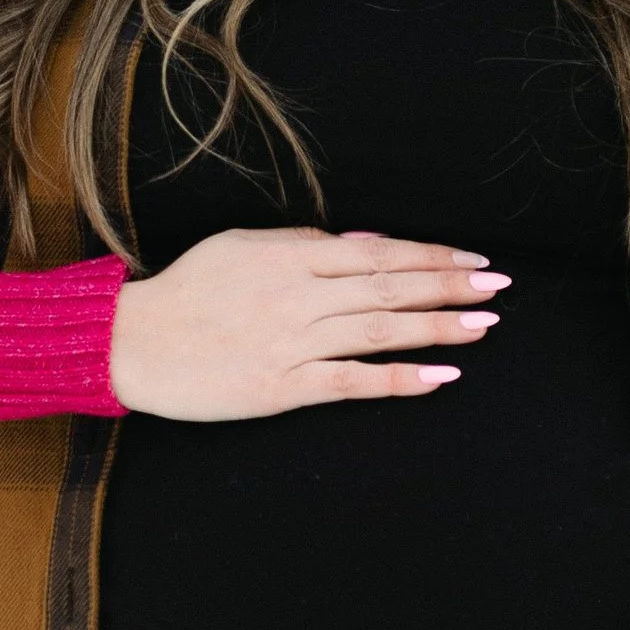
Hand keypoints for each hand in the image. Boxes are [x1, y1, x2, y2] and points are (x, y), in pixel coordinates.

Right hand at [109, 228, 506, 419]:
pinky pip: (350, 381)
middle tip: (498, 287)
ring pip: (379, 331)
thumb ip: (304, 243)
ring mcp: (291, 341)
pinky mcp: (282, 386)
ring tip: (484, 325)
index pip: (378, 254)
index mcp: (290, 255)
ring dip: (438, 328)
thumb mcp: (241, 247)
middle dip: (449, 286)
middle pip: (389, 288)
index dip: (431, 257)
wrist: (131, 342)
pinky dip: (397, 378)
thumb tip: (367, 246)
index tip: (473, 260)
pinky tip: (439, 377)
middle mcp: (297, 295)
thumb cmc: (186, 291)